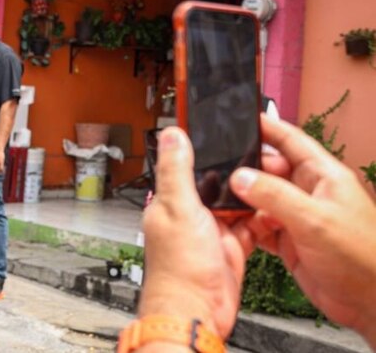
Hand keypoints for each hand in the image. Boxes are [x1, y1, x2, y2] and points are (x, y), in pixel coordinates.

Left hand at [139, 127, 254, 338]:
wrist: (196, 311)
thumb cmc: (178, 267)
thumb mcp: (178, 209)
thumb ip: (177, 171)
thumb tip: (172, 134)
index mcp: (170, 200)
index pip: (187, 165)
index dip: (204, 150)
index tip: (224, 133)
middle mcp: (189, 214)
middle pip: (217, 182)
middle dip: (237, 172)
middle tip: (260, 157)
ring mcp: (212, 231)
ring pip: (238, 203)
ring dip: (254, 195)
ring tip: (272, 180)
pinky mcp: (231, 247)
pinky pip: (252, 226)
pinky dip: (264, 219)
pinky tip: (275, 209)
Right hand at [229, 116, 375, 342]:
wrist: (370, 302)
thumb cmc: (362, 258)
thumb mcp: (314, 220)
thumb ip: (275, 195)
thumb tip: (241, 176)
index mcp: (324, 177)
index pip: (291, 141)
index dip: (267, 128)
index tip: (240, 118)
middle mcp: (310, 193)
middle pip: (270, 169)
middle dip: (245, 168)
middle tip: (219, 168)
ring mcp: (298, 217)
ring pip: (260, 198)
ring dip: (241, 199)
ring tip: (218, 196)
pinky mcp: (289, 241)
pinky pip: (259, 225)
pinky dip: (244, 225)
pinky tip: (230, 223)